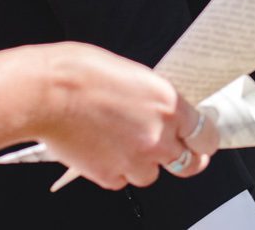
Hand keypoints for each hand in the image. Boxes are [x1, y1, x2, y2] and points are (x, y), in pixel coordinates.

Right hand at [40, 44, 208, 188]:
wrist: (48, 92)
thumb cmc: (85, 74)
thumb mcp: (136, 77)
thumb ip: (157, 102)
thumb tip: (163, 115)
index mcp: (169, 105)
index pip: (206, 136)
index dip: (204, 142)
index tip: (202, 143)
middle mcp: (158, 136)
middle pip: (188, 163)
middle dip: (184, 160)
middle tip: (177, 154)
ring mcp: (134, 160)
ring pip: (150, 174)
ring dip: (141, 163)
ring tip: (119, 140)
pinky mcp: (109, 175)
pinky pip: (121, 180)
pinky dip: (115, 169)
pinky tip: (101, 148)